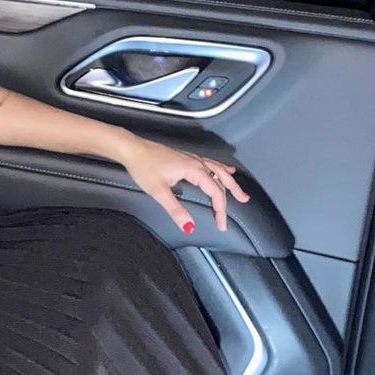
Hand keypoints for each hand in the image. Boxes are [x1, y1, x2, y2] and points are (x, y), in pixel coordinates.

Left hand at [122, 138, 248, 234]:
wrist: (132, 149)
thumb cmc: (143, 166)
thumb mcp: (159, 192)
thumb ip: (176, 210)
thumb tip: (189, 226)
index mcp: (193, 169)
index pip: (215, 192)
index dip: (221, 210)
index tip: (221, 224)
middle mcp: (196, 162)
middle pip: (221, 181)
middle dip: (231, 196)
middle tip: (241, 208)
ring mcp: (192, 158)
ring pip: (219, 171)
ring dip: (231, 183)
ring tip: (241, 193)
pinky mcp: (187, 157)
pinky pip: (211, 164)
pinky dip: (222, 170)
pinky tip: (227, 170)